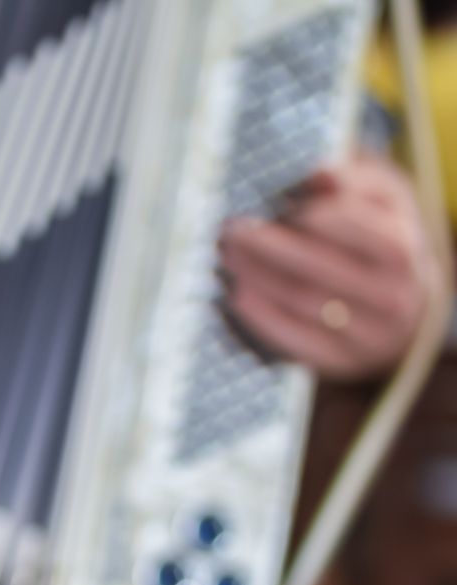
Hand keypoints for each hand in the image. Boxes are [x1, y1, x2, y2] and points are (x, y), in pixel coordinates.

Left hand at [218, 153, 434, 381]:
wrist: (405, 311)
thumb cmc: (380, 242)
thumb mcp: (383, 203)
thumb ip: (355, 181)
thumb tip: (320, 174)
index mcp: (404, 249)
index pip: (363, 231)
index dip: (322, 217)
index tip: (284, 206)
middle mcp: (394, 295)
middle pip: (323, 268)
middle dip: (271, 247)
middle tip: (232, 230)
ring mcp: (370, 334)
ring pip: (306, 302)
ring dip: (258, 277)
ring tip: (227, 257)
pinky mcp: (342, 361)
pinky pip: (298, 340)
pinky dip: (263, 316)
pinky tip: (237, 295)